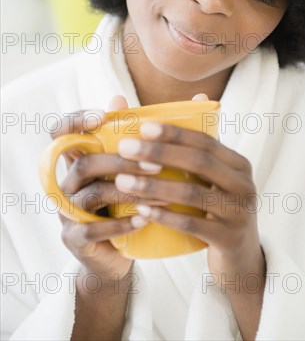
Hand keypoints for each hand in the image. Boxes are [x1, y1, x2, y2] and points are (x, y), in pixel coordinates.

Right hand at [51, 95, 160, 285]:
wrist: (120, 251)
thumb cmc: (135, 199)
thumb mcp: (143, 166)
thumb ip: (161, 134)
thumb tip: (198, 98)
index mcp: (81, 158)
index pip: (60, 132)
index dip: (75, 121)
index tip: (103, 116)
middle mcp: (69, 181)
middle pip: (85, 162)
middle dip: (121, 160)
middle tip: (157, 164)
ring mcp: (68, 211)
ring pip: (91, 194)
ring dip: (128, 191)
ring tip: (162, 193)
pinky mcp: (74, 238)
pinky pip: (92, 229)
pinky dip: (120, 224)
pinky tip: (144, 218)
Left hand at [115, 94, 265, 293]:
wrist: (240, 257)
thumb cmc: (217, 210)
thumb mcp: (215, 180)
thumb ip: (198, 150)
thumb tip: (192, 99)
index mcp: (238, 164)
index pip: (206, 140)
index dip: (174, 133)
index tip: (143, 127)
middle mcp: (244, 185)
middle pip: (199, 162)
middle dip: (158, 153)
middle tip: (124, 149)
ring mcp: (239, 213)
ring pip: (191, 193)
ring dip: (153, 185)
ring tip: (122, 180)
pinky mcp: (228, 239)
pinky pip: (191, 224)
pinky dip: (164, 215)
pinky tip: (140, 209)